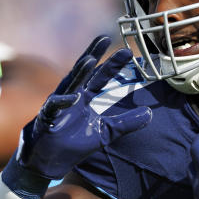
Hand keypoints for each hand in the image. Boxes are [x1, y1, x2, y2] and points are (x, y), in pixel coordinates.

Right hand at [16, 35, 150, 180]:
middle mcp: (71, 95)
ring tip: (90, 59)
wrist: (49, 161)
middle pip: (84, 71)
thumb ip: (126, 122)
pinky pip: (54, 107)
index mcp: (84, 97)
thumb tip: (150, 113)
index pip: (100, 76)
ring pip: (69, 84)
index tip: (127, 51)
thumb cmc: (74, 143)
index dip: (112, 64)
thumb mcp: (106, 132)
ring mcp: (58, 105)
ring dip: (79, 72)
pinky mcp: (47, 118)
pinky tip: (74, 97)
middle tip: (106, 38)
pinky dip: (63, 102)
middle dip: (94, 54)